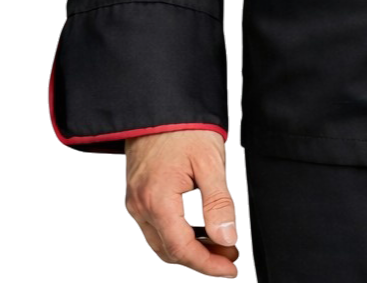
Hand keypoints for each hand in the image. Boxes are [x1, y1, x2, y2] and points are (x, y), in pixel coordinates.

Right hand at [124, 129, 239, 274]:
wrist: (158, 101)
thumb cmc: (184, 126)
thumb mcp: (209, 162)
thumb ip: (218, 203)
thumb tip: (227, 239)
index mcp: (156, 198)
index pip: (181, 248)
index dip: (207, 264)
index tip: (231, 269)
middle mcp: (139, 205)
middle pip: (170, 250)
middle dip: (202, 258)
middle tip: (231, 254)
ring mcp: (135, 200)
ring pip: (161, 242)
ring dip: (191, 248)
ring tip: (221, 244)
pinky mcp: (137, 194)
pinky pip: (156, 226)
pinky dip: (178, 234)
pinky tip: (201, 230)